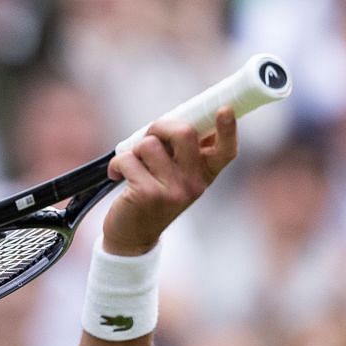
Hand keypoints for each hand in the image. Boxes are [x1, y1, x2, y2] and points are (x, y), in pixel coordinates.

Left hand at [101, 107, 236, 255]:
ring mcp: (172, 190)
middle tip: (149, 137)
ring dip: (134, 149)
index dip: (228, 128)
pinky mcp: (147, 194)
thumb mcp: (176, 177)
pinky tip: (117, 176)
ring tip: (133, 165)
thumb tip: (181, 118)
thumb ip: (183, 152)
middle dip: (160, 126)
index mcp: (205, 174)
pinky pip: (127, 158)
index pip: (226, 150)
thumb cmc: (154, 196)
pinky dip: (117, 163)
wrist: (132, 236)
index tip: (225, 109)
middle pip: (184, 132)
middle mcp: (194, 183)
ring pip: (149, 143)